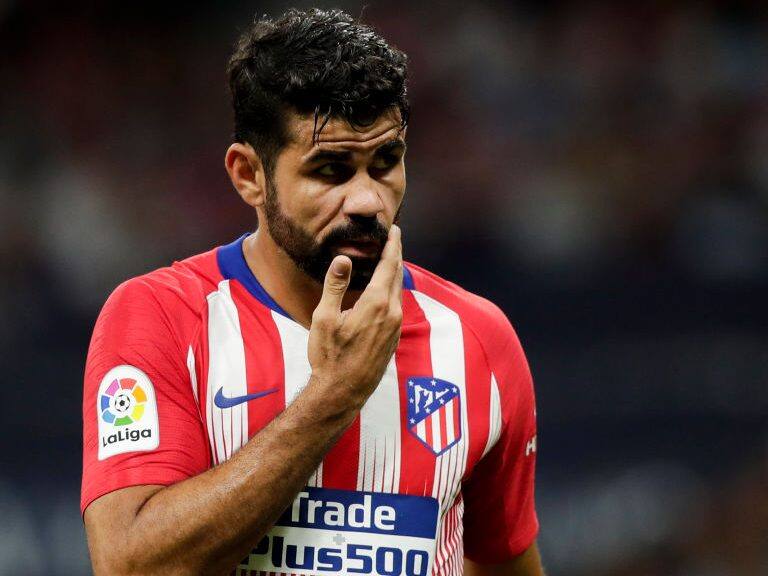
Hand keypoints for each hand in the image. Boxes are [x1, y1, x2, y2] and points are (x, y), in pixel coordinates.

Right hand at [308, 224, 402, 406]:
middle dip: (396, 255)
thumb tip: (343, 259)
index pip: (390, 265)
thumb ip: (335, 286)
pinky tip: (385, 291)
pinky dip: (393, 291)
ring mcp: (395, 328)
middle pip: (398, 275)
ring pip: (399, 292)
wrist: (342, 392)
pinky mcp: (394, 338)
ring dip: (395, 273)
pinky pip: (397, 306)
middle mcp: (392, 314)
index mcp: (376, 304)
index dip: (393, 245)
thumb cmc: (329, 356)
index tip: (395, 230)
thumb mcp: (324, 318)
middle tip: (393, 239)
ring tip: (389, 260)